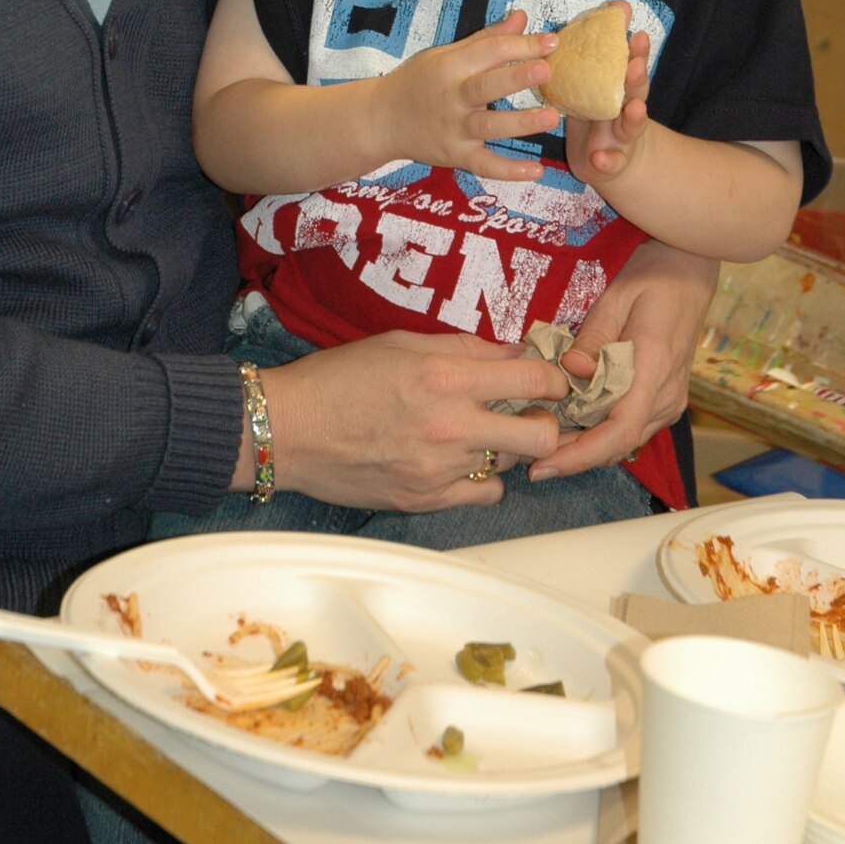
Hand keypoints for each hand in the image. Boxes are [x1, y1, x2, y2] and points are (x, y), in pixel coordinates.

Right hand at [255, 331, 567, 510]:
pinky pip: (484, 494)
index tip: (552, 380)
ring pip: (511, 464)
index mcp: (445, 377)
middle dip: (546, 423)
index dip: (556, 379)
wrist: (288, 430)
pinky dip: (480, 478)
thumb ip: (464, 348)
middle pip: (541, 436)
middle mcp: (450, 427)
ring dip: (505, 447)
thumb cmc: (339, 378)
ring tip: (476, 432)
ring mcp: (440, 470)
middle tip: (530, 414)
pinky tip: (458, 461)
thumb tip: (514, 354)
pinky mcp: (427, 501)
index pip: (534, 381)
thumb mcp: (402, 343)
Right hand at [371, 10, 559, 182]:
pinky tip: (536, 171)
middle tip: (547, 70)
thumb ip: (487, 40)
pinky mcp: (455, 155)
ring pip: (489, 126)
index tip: (552, 42)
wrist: (381, 119)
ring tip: (551, 117)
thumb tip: (522, 18)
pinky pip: (484, 165)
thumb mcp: (446, 54)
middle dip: (516, 78)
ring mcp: (453, 129)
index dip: (521, 45)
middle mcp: (452, 97)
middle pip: (486, 86)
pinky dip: (509, 171)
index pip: (489, 52)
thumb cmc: (418, 81)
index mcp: (450, 66)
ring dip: (521, 123)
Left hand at [527, 240, 717, 478]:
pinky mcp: (664, 399)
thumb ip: (593, 337)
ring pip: (624, 441)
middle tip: (530, 461)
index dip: (579, 456)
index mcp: (654, 371)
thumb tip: (569, 371)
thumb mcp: (616, 299)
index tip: (544, 467)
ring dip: (585, 447)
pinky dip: (599, 433)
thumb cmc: (651, 280)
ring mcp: (669, 401)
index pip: (617, 432)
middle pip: (618, 445)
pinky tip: (570, 425)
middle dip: (574, 458)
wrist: (689, 274)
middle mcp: (666, 396)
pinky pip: (630, 427)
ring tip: (543, 445)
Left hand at [563, 22, 652, 185]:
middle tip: (634, 65)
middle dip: (637, 79)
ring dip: (634, 118)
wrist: (604, 161)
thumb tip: (612, 6)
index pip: (631, 67)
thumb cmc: (597, 113)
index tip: (638, 34)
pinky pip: (611, 163)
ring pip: (631, 127)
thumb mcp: (593, 83)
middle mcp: (625, 111)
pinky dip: (608, 161)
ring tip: (635, 109)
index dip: (636, 52)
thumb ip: (598, 52)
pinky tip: (601, 158)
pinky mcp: (609, 163)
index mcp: (620, 89)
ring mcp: (621, 138)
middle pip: (636, 93)